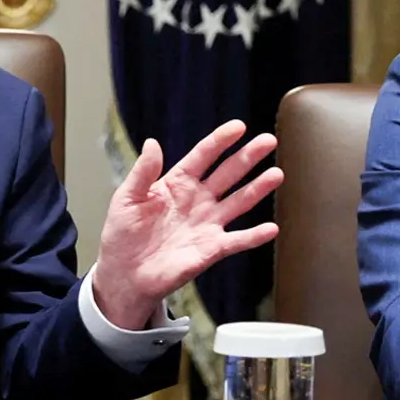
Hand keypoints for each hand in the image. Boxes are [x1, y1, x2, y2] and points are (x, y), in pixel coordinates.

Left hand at [92, 120, 283, 329]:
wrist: (124, 272)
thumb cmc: (123, 233)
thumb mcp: (127, 198)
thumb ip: (142, 172)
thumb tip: (151, 143)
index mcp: (176, 183)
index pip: (202, 157)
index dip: (219, 141)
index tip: (238, 126)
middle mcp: (197, 200)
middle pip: (227, 174)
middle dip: (247, 157)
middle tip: (269, 141)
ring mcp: (207, 223)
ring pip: (238, 201)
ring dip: (257, 188)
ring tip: (276, 174)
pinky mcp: (211, 248)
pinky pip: (237, 240)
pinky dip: (254, 236)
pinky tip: (271, 228)